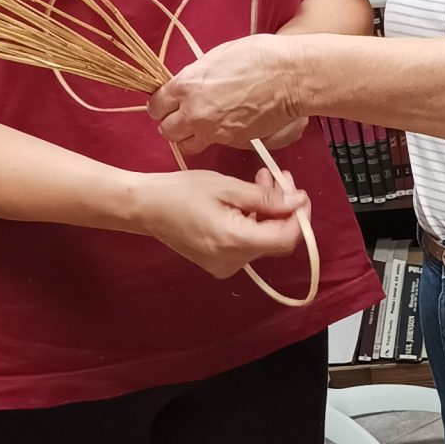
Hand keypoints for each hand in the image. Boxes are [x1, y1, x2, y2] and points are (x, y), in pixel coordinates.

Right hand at [129, 164, 307, 279]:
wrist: (145, 207)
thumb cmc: (181, 192)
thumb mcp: (227, 187)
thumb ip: (266, 198)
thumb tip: (299, 202)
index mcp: (235, 242)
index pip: (286, 238)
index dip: (300, 216)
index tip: (298, 192)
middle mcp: (233, 262)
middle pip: (276, 240)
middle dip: (284, 210)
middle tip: (278, 177)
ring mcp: (225, 266)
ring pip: (263, 241)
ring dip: (269, 212)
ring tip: (260, 181)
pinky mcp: (219, 263)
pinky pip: (248, 245)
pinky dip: (254, 222)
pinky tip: (246, 200)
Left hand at [151, 36, 303, 152]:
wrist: (290, 76)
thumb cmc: (258, 58)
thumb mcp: (217, 56)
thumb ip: (196, 75)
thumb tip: (190, 84)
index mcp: (187, 86)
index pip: (156, 106)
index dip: (161, 105)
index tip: (168, 103)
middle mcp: (195, 112)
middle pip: (167, 131)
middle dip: (172, 123)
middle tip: (183, 116)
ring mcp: (214, 130)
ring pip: (186, 145)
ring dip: (190, 137)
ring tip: (201, 126)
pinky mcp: (233, 141)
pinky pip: (213, 144)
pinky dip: (214, 138)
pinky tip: (224, 124)